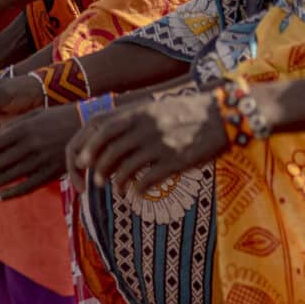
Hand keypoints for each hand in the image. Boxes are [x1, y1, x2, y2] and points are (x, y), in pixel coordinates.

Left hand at [0, 104, 84, 197]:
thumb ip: (12, 126)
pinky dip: (11, 193)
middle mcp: (29, 146)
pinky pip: (27, 187)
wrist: (89, 126)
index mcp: (24, 130)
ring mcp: (40, 161)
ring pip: (10, 177)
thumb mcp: (35, 115)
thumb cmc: (59, 116)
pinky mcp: (50, 173)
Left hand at [66, 88, 226, 193]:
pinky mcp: (176, 161)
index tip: (81, 162)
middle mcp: (145, 126)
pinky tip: (138, 194)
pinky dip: (138, 190)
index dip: (85, 147)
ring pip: (125, 168)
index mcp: (137, 111)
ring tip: (116, 189)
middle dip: (96, 168)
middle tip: (95, 181)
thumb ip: (131, 121)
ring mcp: (160, 144)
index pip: (98, 127)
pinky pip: (148, 181)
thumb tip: (104, 144)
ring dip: (116, 182)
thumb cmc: (185, 113)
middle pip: (108, 149)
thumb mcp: (155, 109)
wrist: (223, 115)